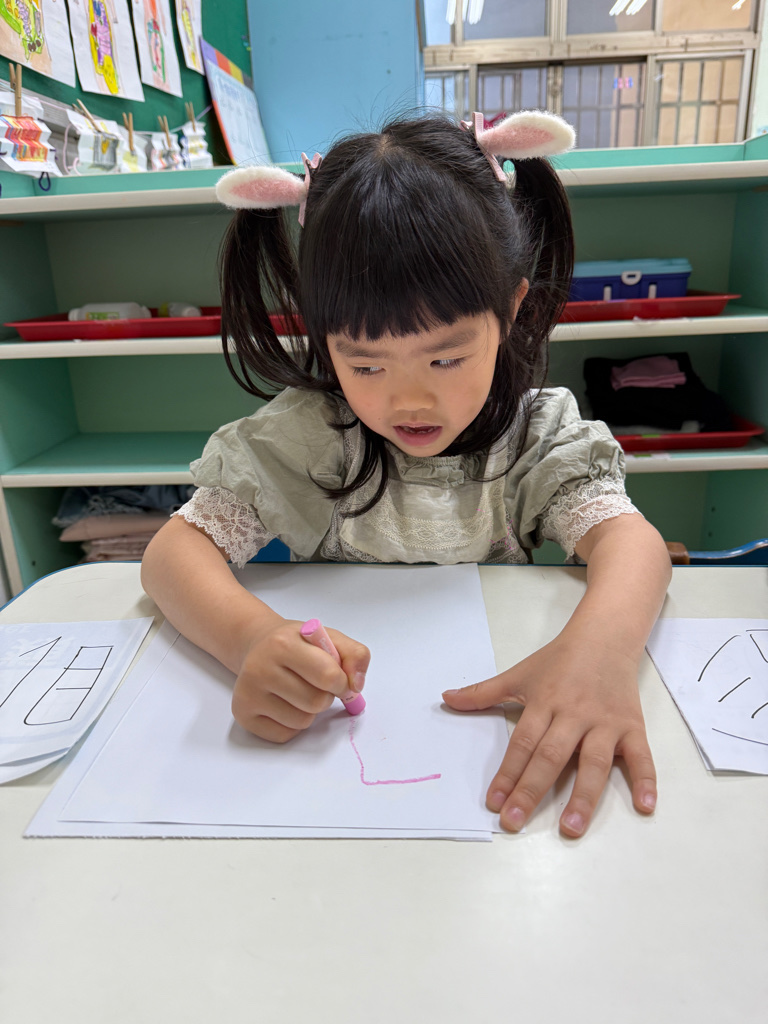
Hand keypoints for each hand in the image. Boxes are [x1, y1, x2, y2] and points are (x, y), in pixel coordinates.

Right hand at [232, 620, 369, 742]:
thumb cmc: (298, 643)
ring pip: (302, 721)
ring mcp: (248, 693)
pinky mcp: (243, 714)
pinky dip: (293, 724)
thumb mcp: (328, 637)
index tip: (339, 679)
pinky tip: (284, 703)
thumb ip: (355, 655)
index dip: (342, 682)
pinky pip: (285, 734)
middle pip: (316, 702)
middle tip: (316, 684)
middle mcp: (259, 668)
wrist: (258, 644)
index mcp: (283, 643)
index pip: (328, 675)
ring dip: (310, 711)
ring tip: (299, 690)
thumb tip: (356, 686)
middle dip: (326, 696)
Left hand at [442, 633, 656, 836]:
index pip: (522, 744)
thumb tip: (446, 697)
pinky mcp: (633, 726)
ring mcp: (606, 723)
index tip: (493, 802)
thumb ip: (484, 692)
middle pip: (551, 757)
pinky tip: (645, 807)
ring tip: (570, 827)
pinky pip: (641, 756)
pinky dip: (646, 781)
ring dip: (583, 796)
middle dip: (531, 791)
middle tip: (514, 822)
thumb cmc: (560, 660)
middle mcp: (574, 715)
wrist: (605, 636)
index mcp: (545, 703)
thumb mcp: (519, 673)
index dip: (507, 773)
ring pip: (594, 763)